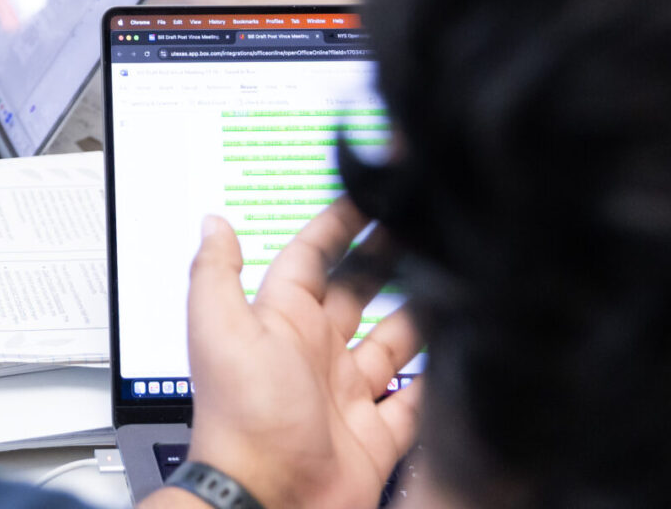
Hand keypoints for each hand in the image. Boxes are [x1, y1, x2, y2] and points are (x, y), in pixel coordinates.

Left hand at [157, 198, 421, 508]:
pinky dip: (434, 381)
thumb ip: (215, 272)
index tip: (367, 193)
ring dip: (416, 312)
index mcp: (279, 322)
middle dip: (384, 258)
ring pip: (390, 340)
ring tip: (450, 278)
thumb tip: (213, 220)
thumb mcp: (221, 329)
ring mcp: (345, 393)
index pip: (310, 258)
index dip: (337, 225)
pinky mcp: (373, 435)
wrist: (269, 500)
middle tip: (419, 226)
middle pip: (355, 292)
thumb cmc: (243, 417)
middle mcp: (313, 353)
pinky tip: (457, 356)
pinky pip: (412, 401)